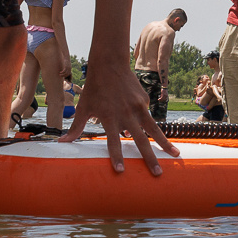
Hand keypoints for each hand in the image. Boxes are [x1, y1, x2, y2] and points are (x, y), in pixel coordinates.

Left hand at [76, 58, 179, 176]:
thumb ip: (75, 127)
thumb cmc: (94, 87)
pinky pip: (146, 115)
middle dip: (150, 158)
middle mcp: (126, 114)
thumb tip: (61, 142)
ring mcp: (138, 107)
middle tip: (158, 174)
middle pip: (141, 140)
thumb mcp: (83, 107)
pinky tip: (138, 117)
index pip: (113, 142)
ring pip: (154, 129)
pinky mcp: (144, 101)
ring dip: (165, 144)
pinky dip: (146, 122)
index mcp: (109, 117)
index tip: (121, 172)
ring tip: (176, 156)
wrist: (109, 64)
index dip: (117, 157)